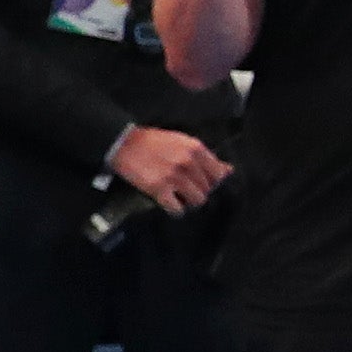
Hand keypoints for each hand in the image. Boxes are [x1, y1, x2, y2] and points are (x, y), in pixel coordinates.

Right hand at [104, 126, 229, 214]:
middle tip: (187, 190)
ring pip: (197, 200)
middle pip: (208, 189)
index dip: (213, 181)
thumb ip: (205, 157)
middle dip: (199, 191)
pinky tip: (171, 204)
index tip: (204, 183)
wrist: (123, 143)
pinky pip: (177, 209)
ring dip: (189, 201)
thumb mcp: (182, 142)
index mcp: (196, 149)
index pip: (219, 174)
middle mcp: (188, 163)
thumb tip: (228, 170)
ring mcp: (174, 177)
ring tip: (180, 197)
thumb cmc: (153, 142)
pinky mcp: (159, 189)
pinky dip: (175, 210)